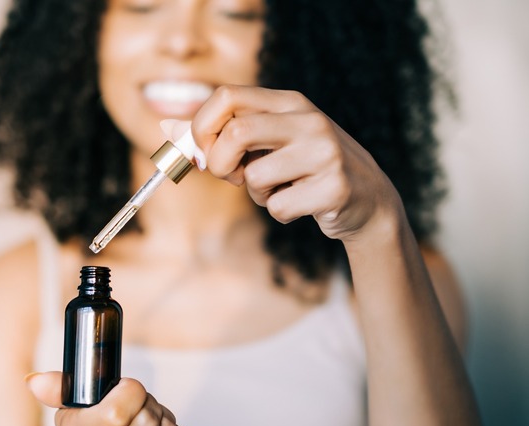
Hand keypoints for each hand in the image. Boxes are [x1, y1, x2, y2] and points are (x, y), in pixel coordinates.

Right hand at [26, 372, 184, 425]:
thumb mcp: (72, 410)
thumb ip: (58, 390)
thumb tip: (34, 380)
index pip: (115, 414)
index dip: (129, 394)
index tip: (127, 389)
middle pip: (146, 419)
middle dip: (146, 404)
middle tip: (135, 405)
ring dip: (160, 416)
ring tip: (140, 419)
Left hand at [191, 85, 403, 242]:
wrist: (368, 199)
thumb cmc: (305, 169)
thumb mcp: (271, 142)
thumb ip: (228, 135)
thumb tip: (172, 135)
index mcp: (288, 102)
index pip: (226, 96)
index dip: (202, 127)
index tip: (204, 151)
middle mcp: (309, 120)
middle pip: (236, 132)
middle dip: (220, 163)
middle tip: (232, 177)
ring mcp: (326, 152)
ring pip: (256, 177)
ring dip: (257, 194)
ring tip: (280, 189)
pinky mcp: (335, 187)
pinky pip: (278, 207)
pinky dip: (279, 212)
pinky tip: (302, 204)